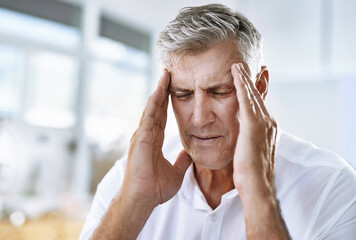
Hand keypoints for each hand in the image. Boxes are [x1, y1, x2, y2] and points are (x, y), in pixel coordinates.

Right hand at [122, 70, 191, 206]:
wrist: (142, 200)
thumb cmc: (154, 189)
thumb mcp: (176, 172)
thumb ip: (182, 161)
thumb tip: (190, 154)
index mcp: (154, 141)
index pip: (162, 116)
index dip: (167, 102)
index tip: (174, 88)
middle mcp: (146, 135)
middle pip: (156, 108)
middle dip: (163, 90)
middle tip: (169, 73)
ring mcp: (142, 135)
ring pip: (151, 108)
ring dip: (158, 91)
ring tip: (165, 75)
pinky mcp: (141, 139)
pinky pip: (149, 117)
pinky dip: (154, 103)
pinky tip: (159, 91)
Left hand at [231, 63, 276, 195]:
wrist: (257, 187)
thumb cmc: (251, 176)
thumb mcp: (250, 154)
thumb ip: (249, 143)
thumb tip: (243, 141)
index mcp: (268, 130)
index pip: (259, 106)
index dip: (253, 93)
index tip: (248, 81)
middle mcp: (269, 123)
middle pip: (258, 97)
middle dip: (251, 81)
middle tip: (245, 65)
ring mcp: (263, 123)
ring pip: (252, 95)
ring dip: (244, 79)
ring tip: (237, 65)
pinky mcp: (254, 125)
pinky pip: (246, 99)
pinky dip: (241, 84)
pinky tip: (235, 72)